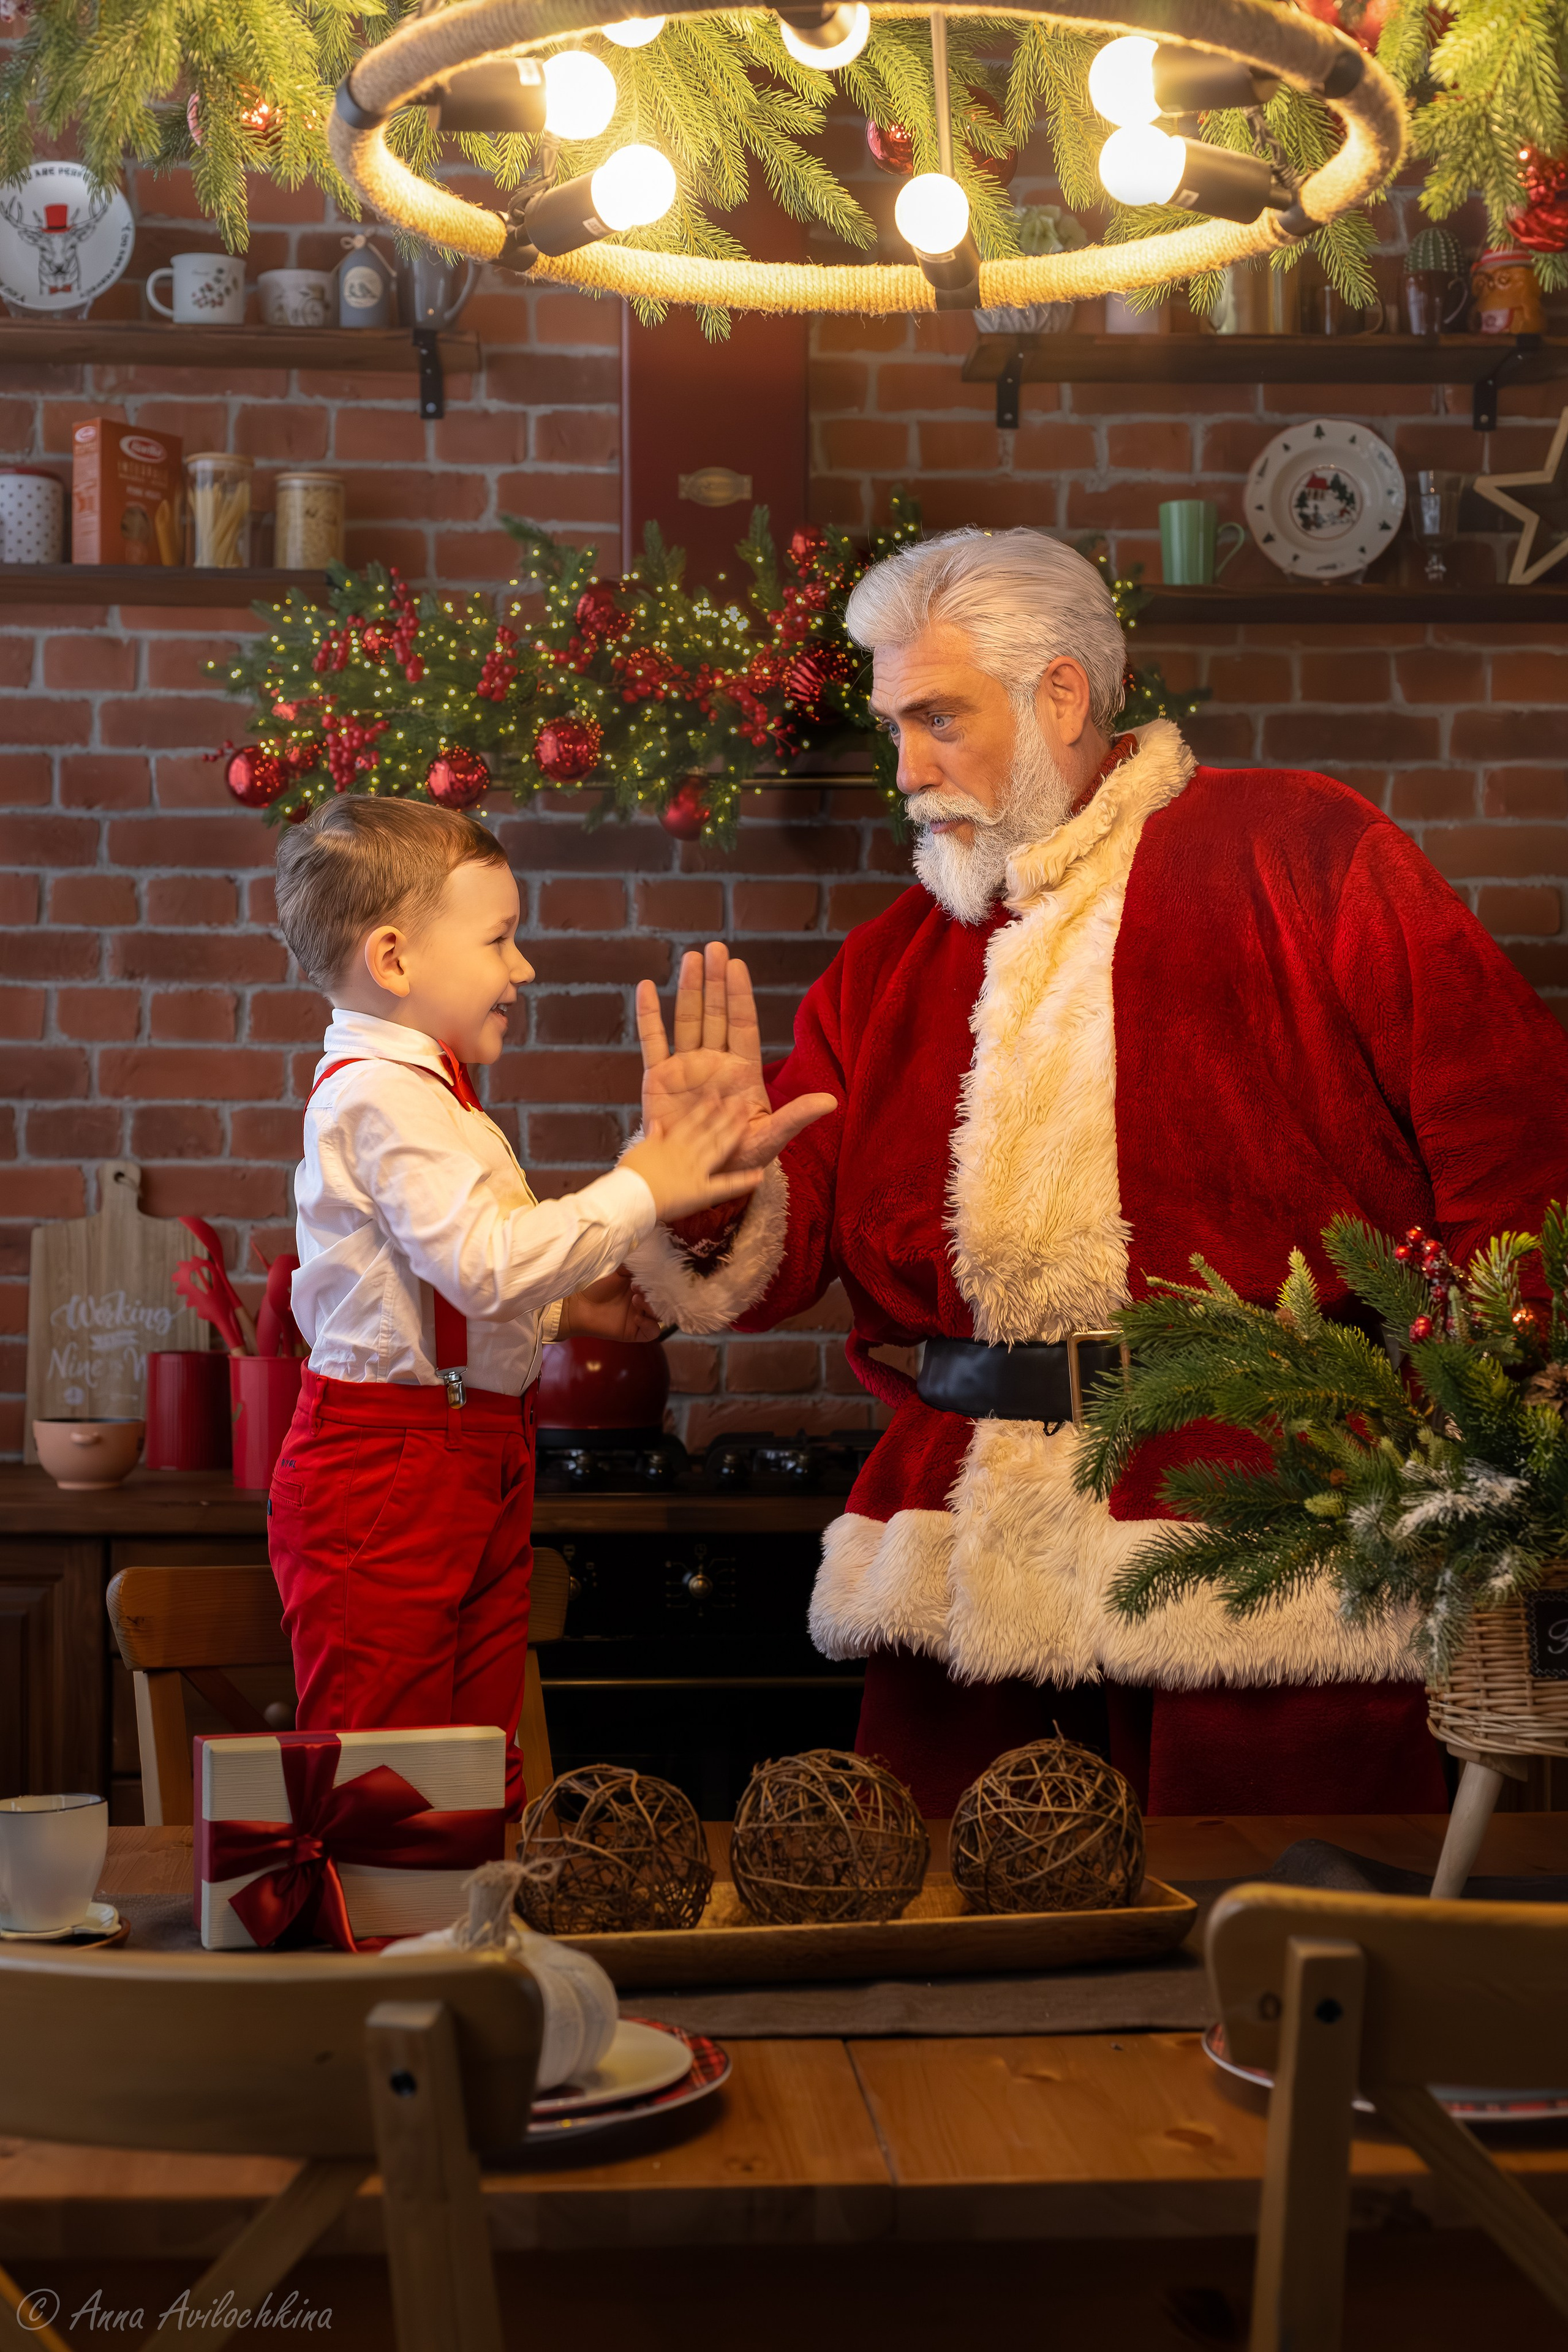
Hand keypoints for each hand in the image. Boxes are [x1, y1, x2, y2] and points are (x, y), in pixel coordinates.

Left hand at [557, 1269, 659, 1342]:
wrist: (579, 1305)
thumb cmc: (597, 1286)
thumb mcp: (617, 1270)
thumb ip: (633, 1264)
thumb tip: (648, 1254)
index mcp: (642, 1287)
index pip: (661, 1285)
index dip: (659, 1281)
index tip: (649, 1274)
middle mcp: (644, 1302)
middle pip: (663, 1301)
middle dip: (655, 1294)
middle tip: (639, 1287)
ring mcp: (641, 1317)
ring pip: (660, 1316)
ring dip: (651, 1308)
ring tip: (635, 1299)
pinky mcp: (636, 1332)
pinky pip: (652, 1332)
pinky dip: (649, 1325)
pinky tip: (636, 1318)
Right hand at [622, 1089, 767, 1223]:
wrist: (629, 1198)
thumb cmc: (629, 1176)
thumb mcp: (639, 1151)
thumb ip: (652, 1137)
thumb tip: (656, 1123)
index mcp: (671, 1144)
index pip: (691, 1122)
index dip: (705, 1109)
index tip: (716, 1096)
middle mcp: (687, 1153)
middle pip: (710, 1131)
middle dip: (725, 1116)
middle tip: (739, 1102)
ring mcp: (696, 1171)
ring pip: (719, 1149)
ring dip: (734, 1135)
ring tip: (747, 1123)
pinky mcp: (702, 1192)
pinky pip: (725, 1187)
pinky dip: (743, 1182)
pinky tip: (760, 1177)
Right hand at [636, 942, 835, 1172]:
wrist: (699, 1177)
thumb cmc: (739, 1158)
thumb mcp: (769, 1138)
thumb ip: (795, 1117)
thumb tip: (833, 1101)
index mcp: (741, 1072)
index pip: (742, 1025)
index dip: (739, 996)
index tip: (737, 966)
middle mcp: (713, 1063)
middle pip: (714, 1015)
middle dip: (714, 982)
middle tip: (714, 948)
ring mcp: (685, 1068)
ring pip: (686, 1021)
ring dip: (687, 989)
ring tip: (690, 957)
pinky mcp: (659, 1079)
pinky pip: (653, 1043)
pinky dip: (648, 1016)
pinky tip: (646, 987)